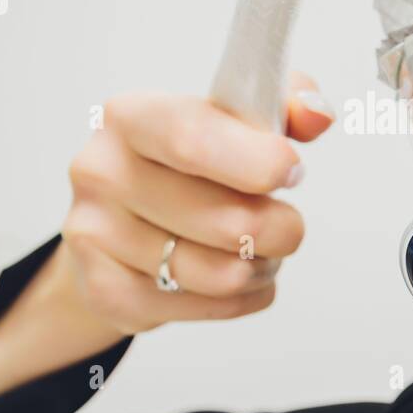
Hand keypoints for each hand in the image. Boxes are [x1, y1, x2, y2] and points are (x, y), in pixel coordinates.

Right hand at [61, 73, 333, 333]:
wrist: (119, 220)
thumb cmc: (185, 166)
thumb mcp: (231, 120)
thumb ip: (282, 104)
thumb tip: (316, 113)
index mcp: (132, 116)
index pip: (193, 138)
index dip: (258, 162)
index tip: (293, 171)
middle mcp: (103, 172)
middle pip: (226, 221)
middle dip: (280, 229)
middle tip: (285, 223)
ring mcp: (96, 235)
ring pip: (222, 274)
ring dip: (263, 267)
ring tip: (260, 251)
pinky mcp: (107, 291)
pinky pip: (207, 307)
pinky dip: (243, 298)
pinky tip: (237, 276)